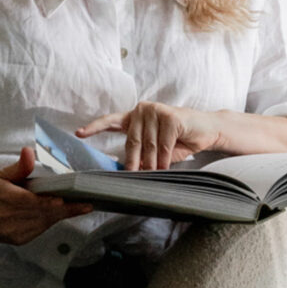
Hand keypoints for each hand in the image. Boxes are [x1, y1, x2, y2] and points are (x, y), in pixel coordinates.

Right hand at [0, 147, 89, 242]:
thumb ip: (19, 167)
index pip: (29, 201)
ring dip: (61, 215)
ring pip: (44, 223)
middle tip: (86, 204)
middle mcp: (7, 218)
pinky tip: (59, 213)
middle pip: (42, 214)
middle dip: (65, 209)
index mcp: (2, 198)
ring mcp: (12, 232)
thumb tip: (29, 152)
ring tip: (80, 207)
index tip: (64, 199)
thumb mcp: (1, 175)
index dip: (48, 202)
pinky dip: (50, 221)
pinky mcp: (17, 240)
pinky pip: (39, 230)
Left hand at [76, 103, 224, 170]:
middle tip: (134, 177)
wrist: (207, 130)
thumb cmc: (180, 140)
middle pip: (132, 141)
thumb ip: (142, 153)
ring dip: (153, 163)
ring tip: (156, 172)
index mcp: (134, 117)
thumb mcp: (157, 148)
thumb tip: (129, 170)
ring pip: (149, 145)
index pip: (111, 121)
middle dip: (134, 162)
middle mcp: (142, 110)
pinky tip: (168, 164)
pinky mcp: (170, 116)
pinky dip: (166, 157)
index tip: (79, 133)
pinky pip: (164, 144)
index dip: (94, 127)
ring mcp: (156, 110)